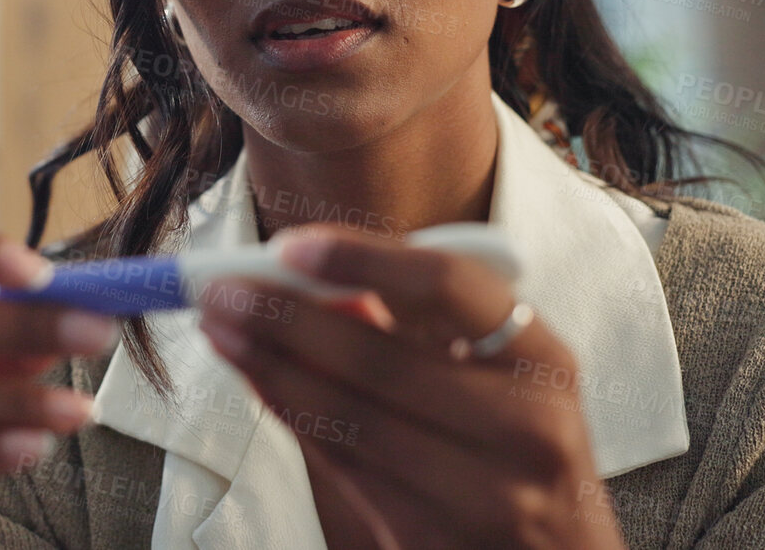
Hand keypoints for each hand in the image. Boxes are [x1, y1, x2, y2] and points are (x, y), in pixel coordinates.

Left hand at [195, 224, 627, 549]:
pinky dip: (292, 416)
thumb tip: (311, 278)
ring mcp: (484, 497)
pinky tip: (258, 383)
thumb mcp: (498, 378)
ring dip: (271, 368)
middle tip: (220, 289)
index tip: (288, 244)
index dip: (363, 257)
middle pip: (383, 360)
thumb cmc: (516, 452)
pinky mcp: (432, 542)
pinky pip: (344, 469)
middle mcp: (526, 428)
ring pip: (350, 421)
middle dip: (286, 318)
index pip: (449, 286)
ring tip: (221, 329)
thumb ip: (420, 329)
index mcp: (544, 361)